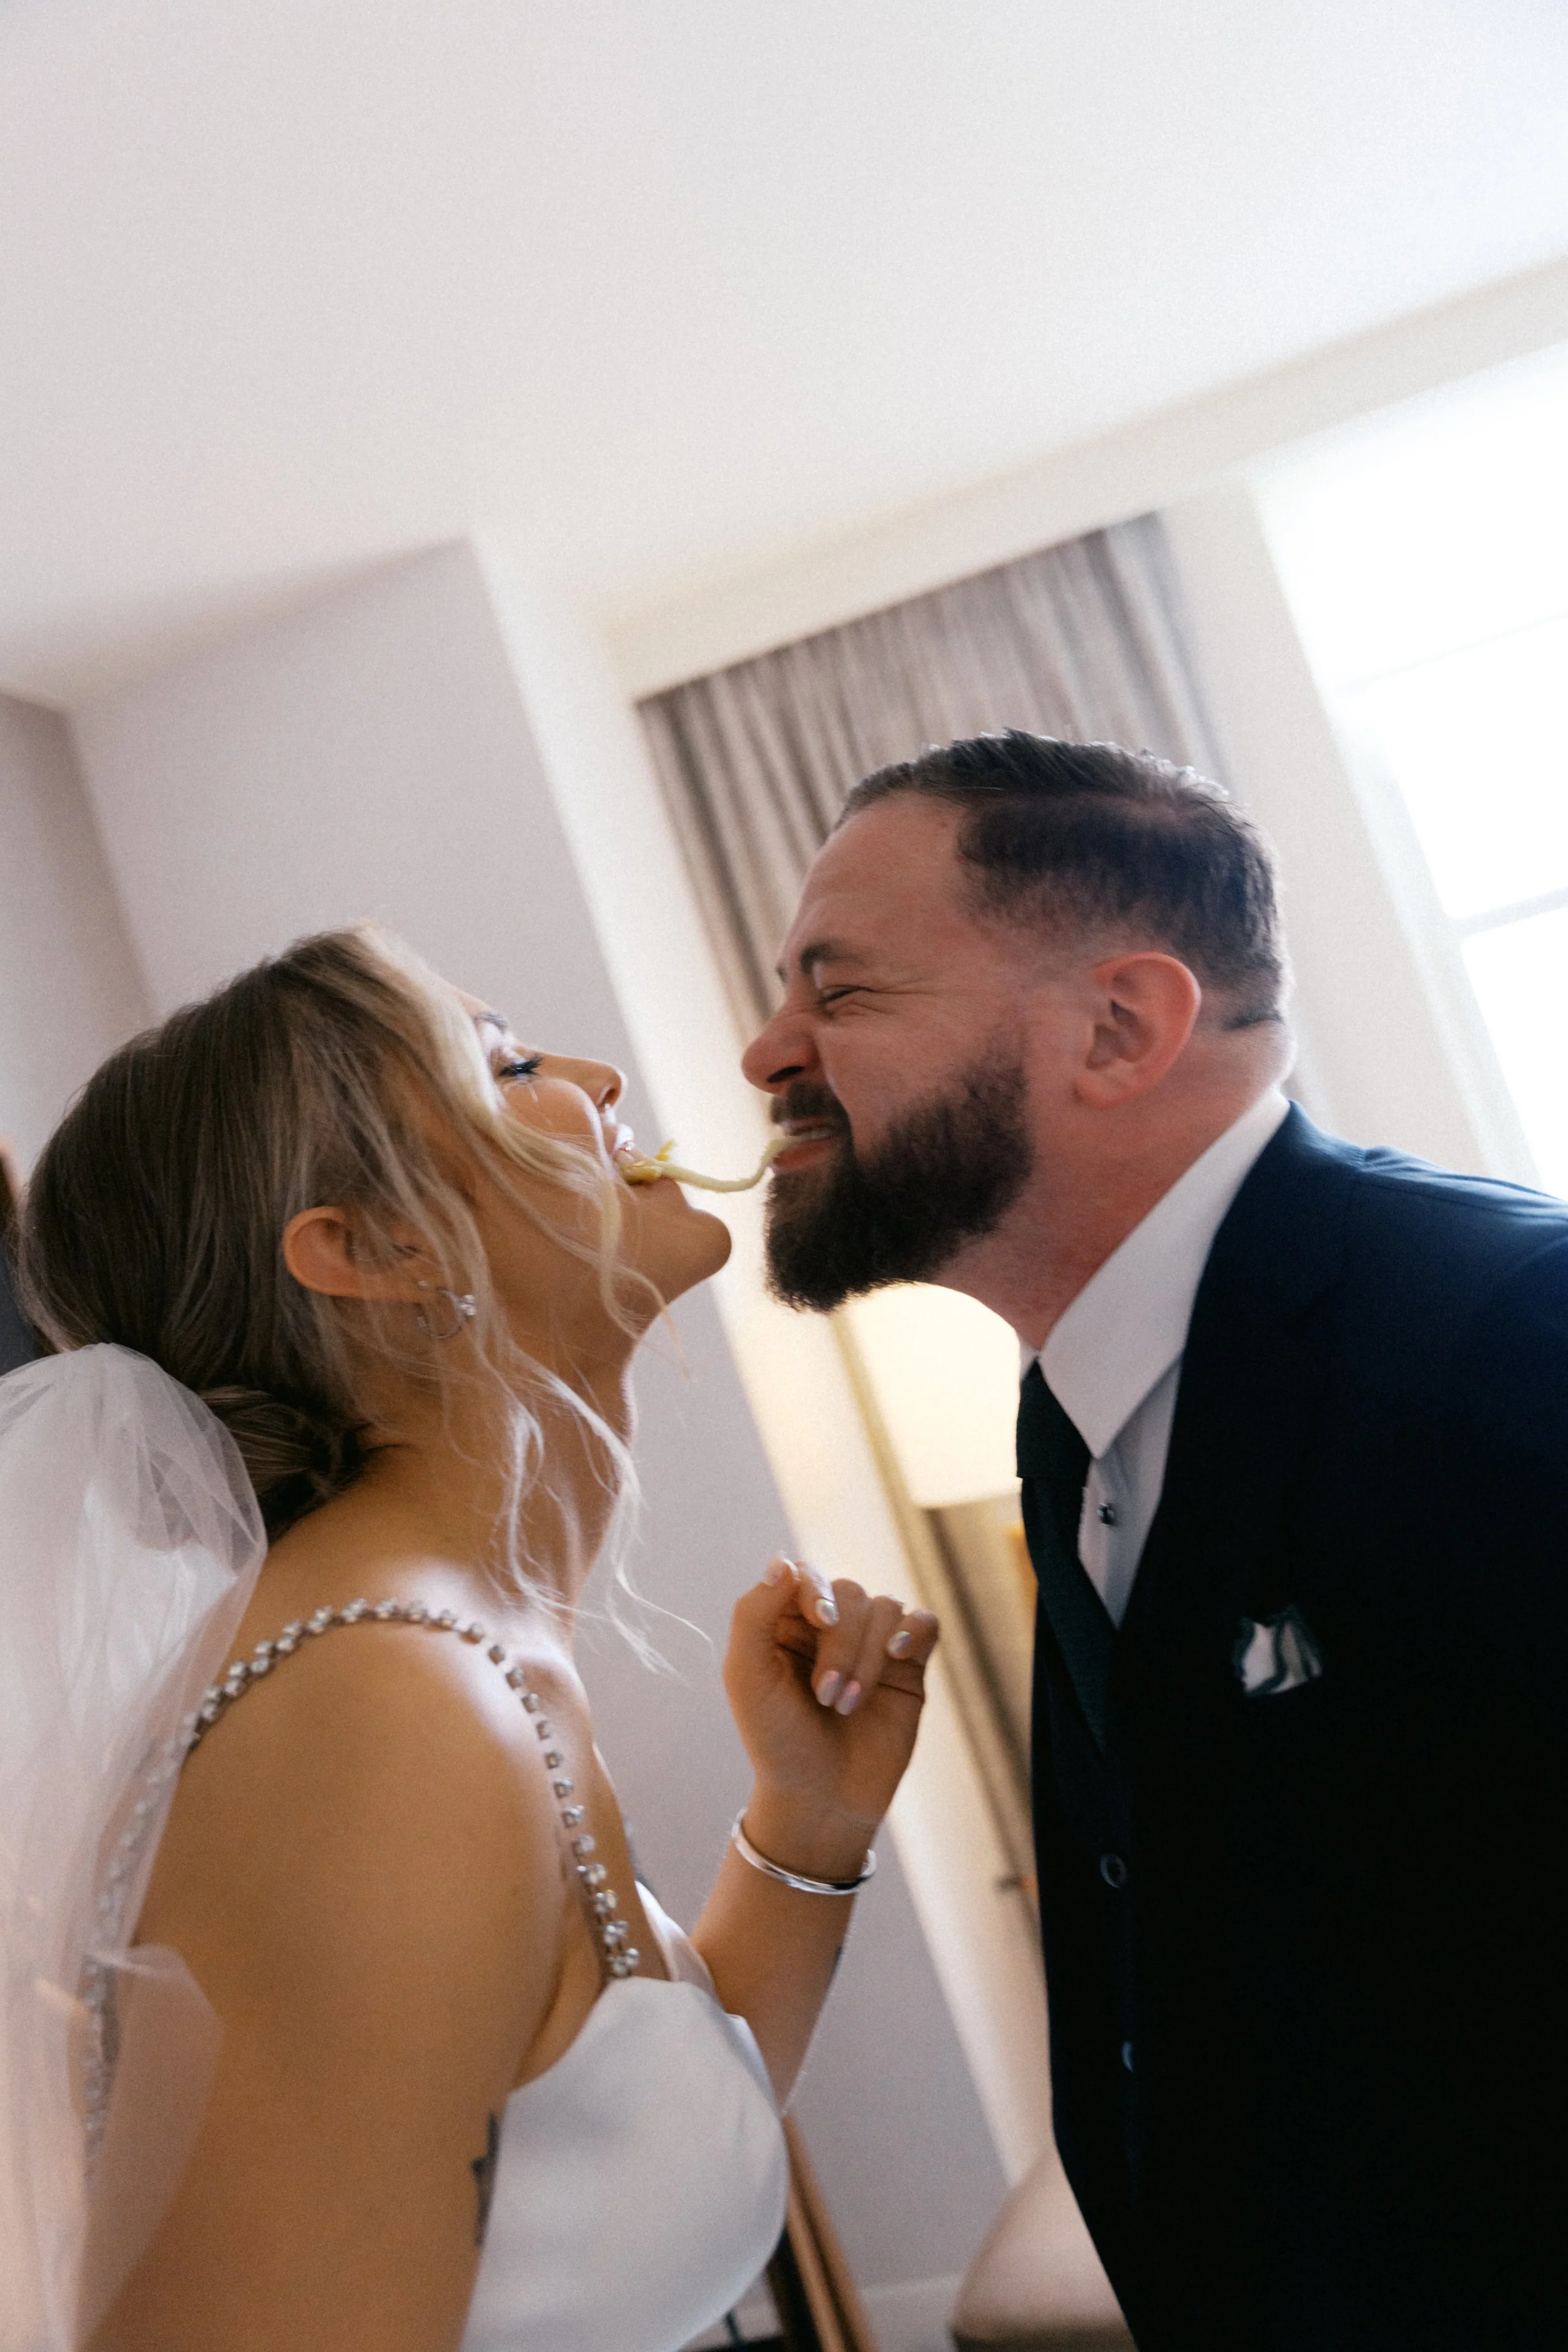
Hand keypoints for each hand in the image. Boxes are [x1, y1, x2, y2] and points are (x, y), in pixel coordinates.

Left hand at [722, 1555, 937, 1881]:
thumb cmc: (776, 1741)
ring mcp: (871, 1645)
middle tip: (827, 1697)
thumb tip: (782, 1558)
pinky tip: (899, 1656)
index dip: (815, 1591)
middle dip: (841, 1645)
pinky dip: (914, 1631)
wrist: (821, 1800)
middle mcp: (830, 1627)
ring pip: (885, 1609)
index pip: (806, 1575)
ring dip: (867, 1657)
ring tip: (849, 1705)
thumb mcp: (747, 1677)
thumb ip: (754, 1613)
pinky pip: (923, 1621)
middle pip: (849, 1594)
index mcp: (785, 1622)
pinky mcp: (907, 1666)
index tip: (819, 1621)